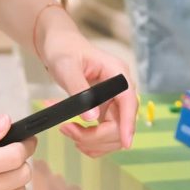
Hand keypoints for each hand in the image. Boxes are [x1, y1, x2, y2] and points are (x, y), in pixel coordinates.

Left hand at [34, 10, 136, 153]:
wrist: (59, 45)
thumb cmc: (63, 50)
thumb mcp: (67, 68)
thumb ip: (80, 92)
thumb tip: (92, 118)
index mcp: (117, 74)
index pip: (130, 102)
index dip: (128, 124)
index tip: (125, 144)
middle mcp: (120, 89)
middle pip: (121, 123)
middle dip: (96, 135)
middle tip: (67, 130)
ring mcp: (114, 100)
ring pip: (114, 132)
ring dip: (92, 140)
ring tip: (67, 130)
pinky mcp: (106, 109)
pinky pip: (105, 132)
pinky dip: (90, 139)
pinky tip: (73, 132)